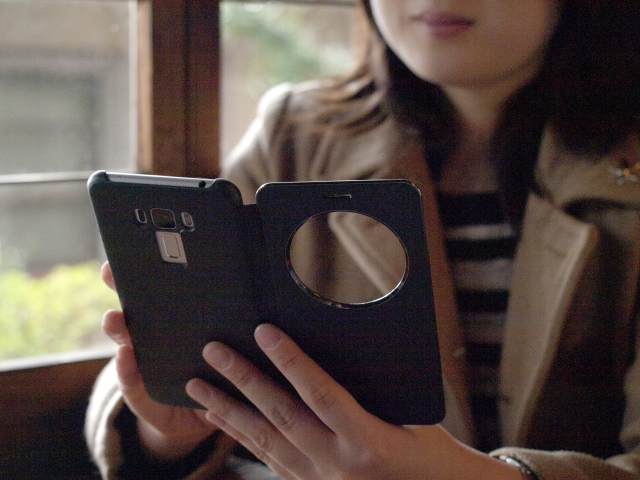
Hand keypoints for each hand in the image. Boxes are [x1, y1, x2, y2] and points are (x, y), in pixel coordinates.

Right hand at [101, 262, 232, 461]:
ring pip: (126, 341)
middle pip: (136, 309)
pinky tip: (126, 357)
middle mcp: (156, 339)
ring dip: (119, 328)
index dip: (145, 269)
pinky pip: (132, 383)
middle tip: (113, 273)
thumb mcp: (235, 345)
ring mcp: (144, 364)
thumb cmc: (224, 374)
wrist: (208, 417)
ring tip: (115, 317)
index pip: (160, 292)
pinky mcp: (142, 394)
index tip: (140, 247)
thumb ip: (241, 322)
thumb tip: (273, 290)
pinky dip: (127, 371)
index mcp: (178, 323)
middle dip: (122, 288)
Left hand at [185, 323, 521, 479]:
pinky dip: (240, 437)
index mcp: (367, 441)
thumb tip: (331, 351)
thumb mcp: (410, 415)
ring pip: (264, 440)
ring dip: (228, 409)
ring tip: (199, 385)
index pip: (320, 393)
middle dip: (243, 380)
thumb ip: (370, 390)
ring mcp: (319, 479)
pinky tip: (218, 419)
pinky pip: (267, 458)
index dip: (290, 360)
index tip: (265, 331)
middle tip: (213, 351)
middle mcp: (337, 464)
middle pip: (280, 415)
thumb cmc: (428, 451)